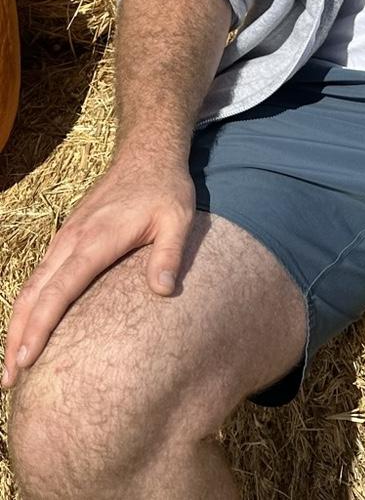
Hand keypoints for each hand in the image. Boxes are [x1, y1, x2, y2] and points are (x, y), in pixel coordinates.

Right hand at [2, 147, 196, 388]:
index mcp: (95, 241)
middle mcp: (71, 242)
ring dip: (16, 325)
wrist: (147, 153)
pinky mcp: (66, 238)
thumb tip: (163, 292)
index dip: (39, 327)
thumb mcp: (178, 217)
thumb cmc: (165, 188)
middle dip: (16, 338)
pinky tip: (27, 327)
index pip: (59, 290)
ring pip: (30, 287)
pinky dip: (27, 306)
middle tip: (9, 381)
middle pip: (32, 295)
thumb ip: (169, 254)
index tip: (24, 361)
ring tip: (12, 365)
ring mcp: (65, 239)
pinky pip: (39, 277)